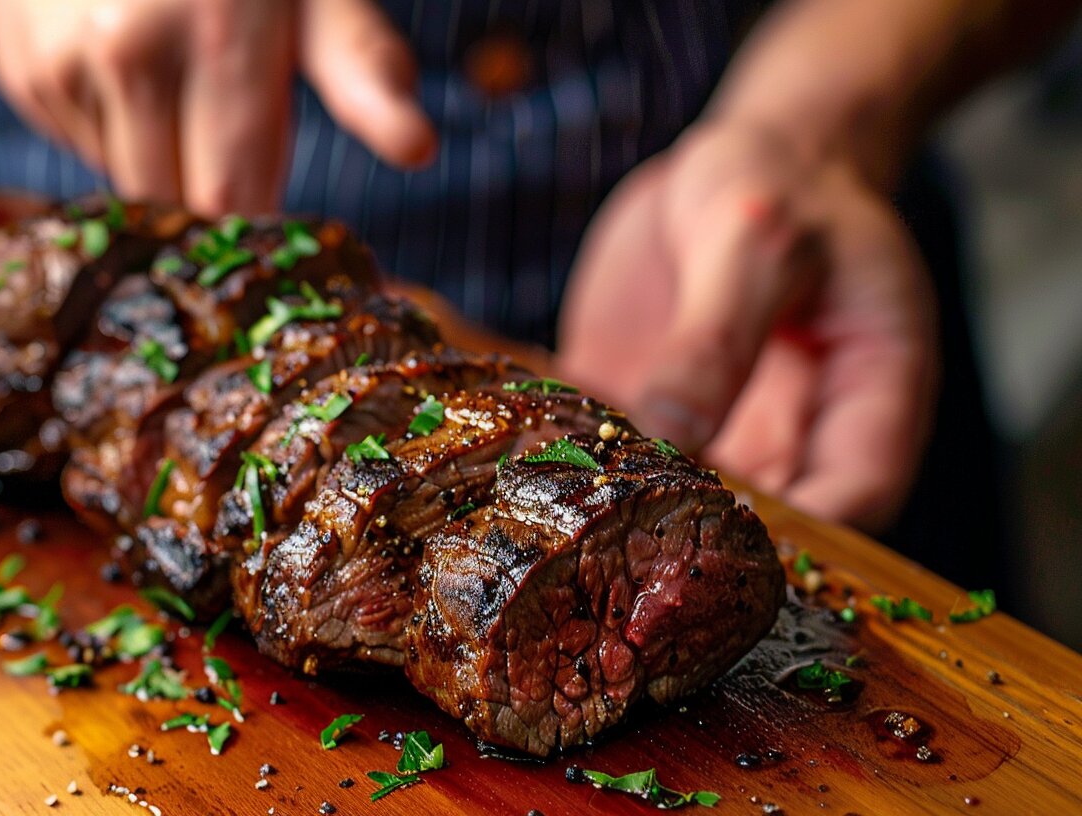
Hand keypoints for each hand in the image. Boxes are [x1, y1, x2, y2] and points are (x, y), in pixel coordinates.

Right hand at [0, 0, 436, 214]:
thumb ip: (363, 68)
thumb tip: (419, 149)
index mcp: (215, 32)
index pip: (235, 196)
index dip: (262, 229)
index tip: (285, 240)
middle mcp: (125, 51)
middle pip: (177, 204)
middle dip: (216, 198)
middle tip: (242, 150)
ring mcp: (61, 63)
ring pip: (129, 184)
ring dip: (166, 165)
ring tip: (186, 89)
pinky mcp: (23, 74)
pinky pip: (86, 149)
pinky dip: (117, 133)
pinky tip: (133, 74)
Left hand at [557, 119, 937, 530]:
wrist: (734, 167)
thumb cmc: (780, 190)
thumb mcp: (756, 244)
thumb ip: (717, 339)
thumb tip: (673, 436)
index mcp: (867, 403)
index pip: (854, 503)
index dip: (804, 544)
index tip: (729, 554)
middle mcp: (790, 441)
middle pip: (760, 531)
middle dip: (696, 552)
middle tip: (625, 557)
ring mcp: (712, 438)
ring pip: (674, 510)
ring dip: (617, 523)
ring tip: (557, 521)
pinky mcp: (638, 418)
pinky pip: (603, 457)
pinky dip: (561, 465)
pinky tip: (512, 465)